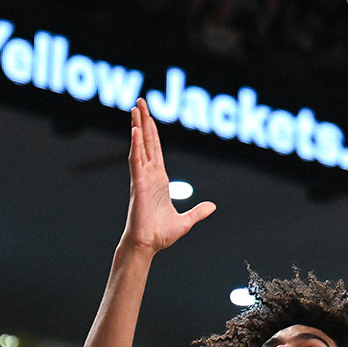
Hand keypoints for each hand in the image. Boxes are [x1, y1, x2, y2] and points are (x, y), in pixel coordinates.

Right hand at [123, 99, 216, 252]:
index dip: (152, 132)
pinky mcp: (137, 184)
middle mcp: (149, 175)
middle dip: (143, 121)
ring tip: (135, 108)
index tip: (148, 116)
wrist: (148, 245)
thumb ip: (198, 212)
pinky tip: (135, 130)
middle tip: (139, 101)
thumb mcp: (186, 221)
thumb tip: (213, 207)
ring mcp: (142, 178)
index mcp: (159, 180)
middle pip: (146, 142)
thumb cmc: (161, 234)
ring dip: (137, 126)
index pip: (155, 150)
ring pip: (139, 146)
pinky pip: (136, 160)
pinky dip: (136, 145)